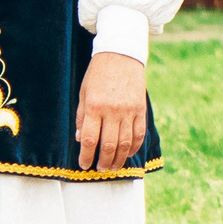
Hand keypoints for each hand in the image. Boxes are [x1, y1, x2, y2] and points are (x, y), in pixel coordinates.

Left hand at [76, 51, 149, 171]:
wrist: (121, 55)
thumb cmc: (98, 74)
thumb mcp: (84, 93)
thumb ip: (82, 117)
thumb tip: (81, 139)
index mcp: (95, 107)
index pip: (91, 139)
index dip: (87, 156)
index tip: (84, 165)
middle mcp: (112, 111)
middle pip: (109, 145)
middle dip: (104, 161)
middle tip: (100, 168)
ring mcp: (129, 111)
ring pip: (126, 142)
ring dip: (119, 158)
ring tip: (113, 166)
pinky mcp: (141, 109)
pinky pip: (139, 133)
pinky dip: (135, 146)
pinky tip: (129, 153)